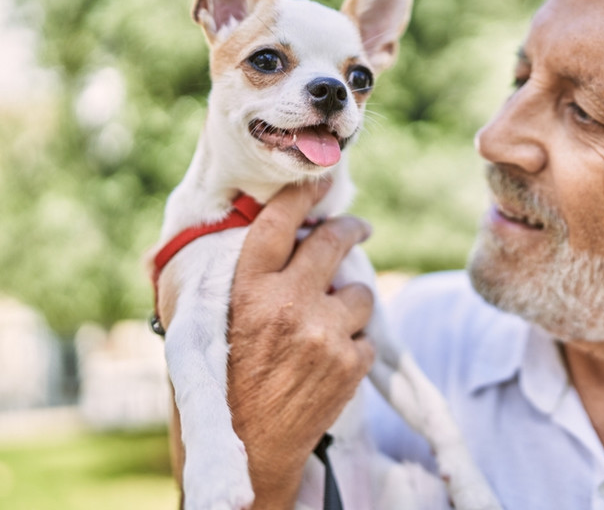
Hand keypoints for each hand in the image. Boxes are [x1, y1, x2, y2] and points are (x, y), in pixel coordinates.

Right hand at [227, 181, 375, 507]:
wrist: (246, 452)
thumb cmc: (219, 387)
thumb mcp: (205, 327)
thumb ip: (236, 283)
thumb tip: (262, 237)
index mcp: (245, 290)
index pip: (280, 222)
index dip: (302, 195)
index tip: (319, 183)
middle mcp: (287, 303)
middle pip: (334, 242)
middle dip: (350, 228)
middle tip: (356, 227)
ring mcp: (324, 333)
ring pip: (360, 292)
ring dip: (349, 301)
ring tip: (331, 320)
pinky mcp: (350, 363)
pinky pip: (366, 335)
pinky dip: (354, 344)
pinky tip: (331, 359)